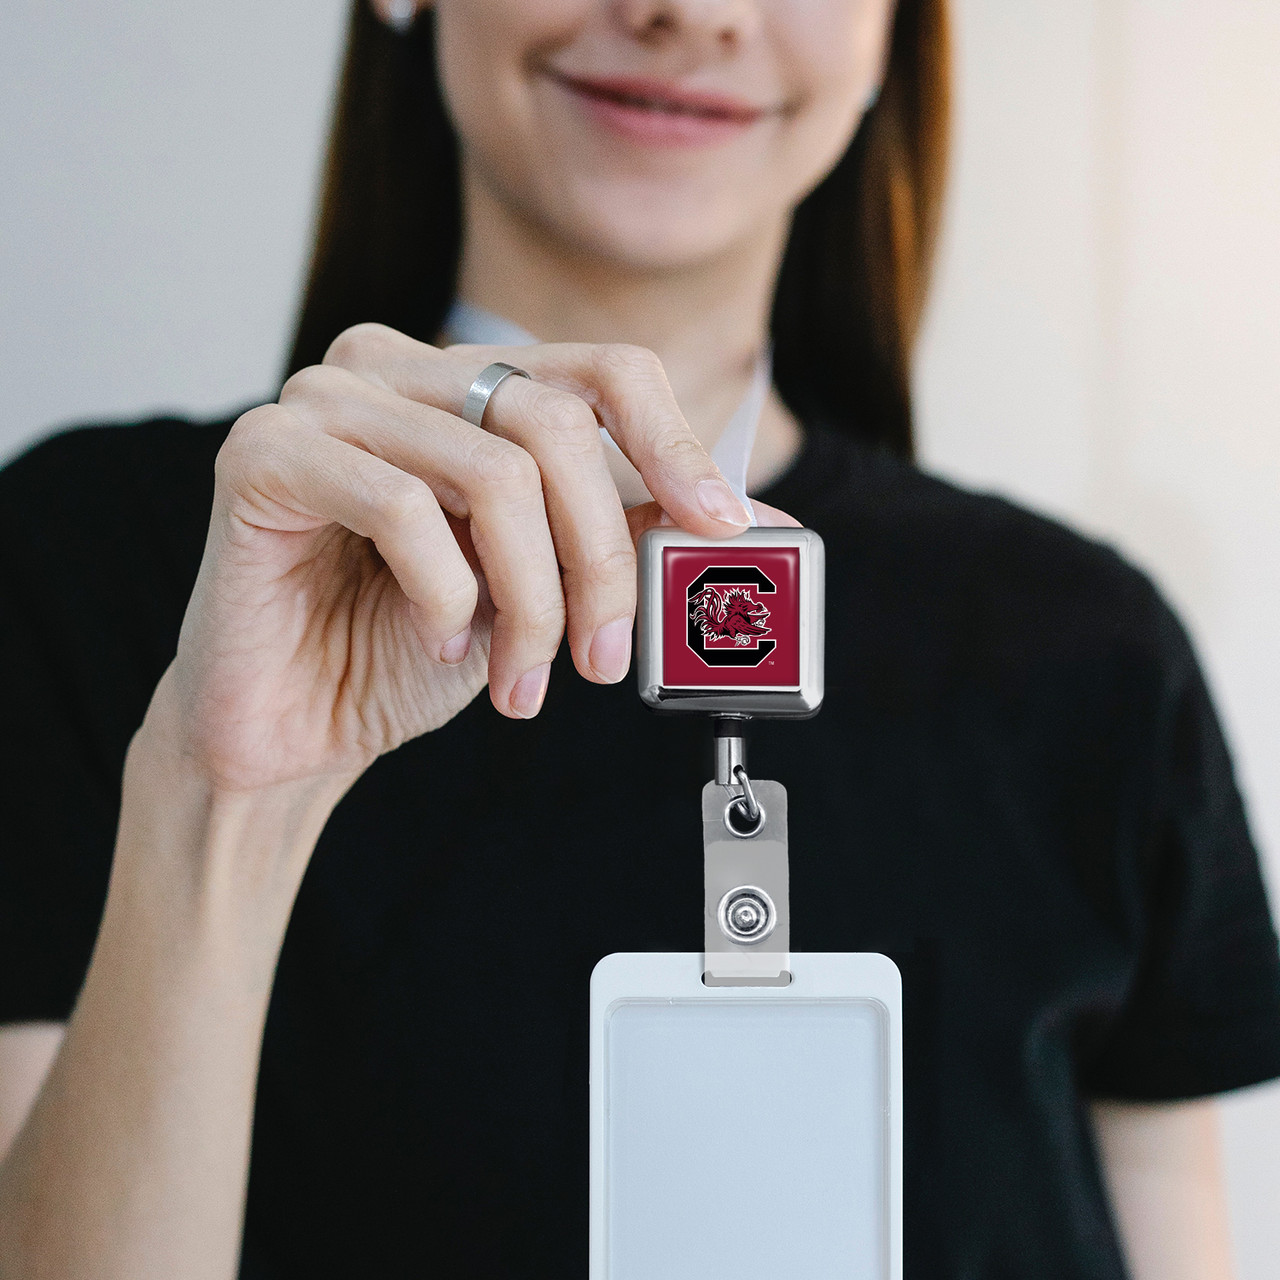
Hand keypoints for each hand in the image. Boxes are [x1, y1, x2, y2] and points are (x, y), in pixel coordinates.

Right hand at [153, 323, 794, 793]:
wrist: (298, 723)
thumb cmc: (411, 645)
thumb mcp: (545, 584)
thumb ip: (628, 534)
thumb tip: (761, 524)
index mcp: (465, 382)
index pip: (602, 370)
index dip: (675, 443)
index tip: (720, 528)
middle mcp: (394, 367)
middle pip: (556, 424)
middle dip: (601, 559)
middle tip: (606, 656)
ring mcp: (323, 399)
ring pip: (492, 475)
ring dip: (530, 600)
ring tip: (520, 677)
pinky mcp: (264, 454)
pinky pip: (403, 508)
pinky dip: (445, 596)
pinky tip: (438, 643)